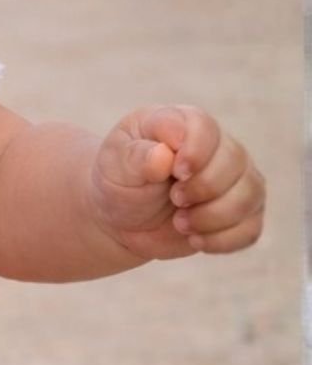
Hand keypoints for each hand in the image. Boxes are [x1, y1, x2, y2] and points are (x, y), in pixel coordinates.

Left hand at [89, 106, 264, 261]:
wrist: (123, 216)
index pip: (205, 128)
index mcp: (183, 123)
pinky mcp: (242, 213)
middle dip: (203, 188)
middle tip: (174, 199)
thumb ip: (135, 156)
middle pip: (235, 162)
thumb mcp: (114, 164)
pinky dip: (222, 240)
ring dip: (213, 217)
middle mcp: (219, 147)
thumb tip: (164, 155)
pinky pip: (250, 229)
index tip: (175, 172)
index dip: (196, 152)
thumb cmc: (120, 179)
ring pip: (249, 195)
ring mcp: (236, 180)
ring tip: (180, 223)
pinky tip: (196, 239)